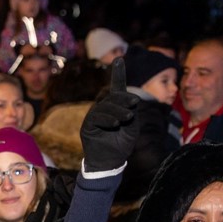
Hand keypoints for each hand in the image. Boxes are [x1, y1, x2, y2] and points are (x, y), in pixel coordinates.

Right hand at [80, 58, 139, 172]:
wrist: (110, 162)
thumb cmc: (122, 145)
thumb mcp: (132, 128)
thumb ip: (131, 114)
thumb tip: (128, 103)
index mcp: (115, 108)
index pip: (116, 88)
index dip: (118, 74)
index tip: (119, 59)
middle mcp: (103, 110)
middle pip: (113, 97)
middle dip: (124, 99)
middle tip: (135, 104)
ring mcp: (94, 117)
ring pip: (105, 106)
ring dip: (118, 110)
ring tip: (127, 118)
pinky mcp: (87, 126)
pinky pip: (96, 117)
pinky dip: (107, 119)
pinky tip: (115, 124)